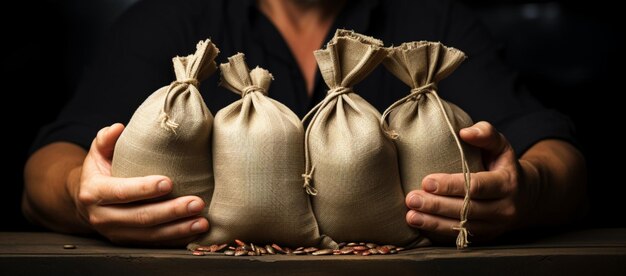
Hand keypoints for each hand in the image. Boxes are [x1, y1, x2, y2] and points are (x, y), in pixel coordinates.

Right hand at [70, 123, 208, 245]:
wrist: (85, 201)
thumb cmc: (99, 171)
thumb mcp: (98, 153)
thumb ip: (105, 139)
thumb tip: (118, 128)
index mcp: (94, 192)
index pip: (121, 192)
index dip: (144, 189)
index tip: (169, 182)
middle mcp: (102, 217)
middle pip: (140, 217)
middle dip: (171, 211)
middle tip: (196, 203)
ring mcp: (116, 234)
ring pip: (150, 235)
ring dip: (179, 229)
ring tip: (202, 222)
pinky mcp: (128, 243)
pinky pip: (155, 244)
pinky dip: (176, 240)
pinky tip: (195, 233)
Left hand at [405, 121, 538, 242]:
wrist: (524, 196)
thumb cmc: (503, 165)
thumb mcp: (501, 145)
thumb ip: (485, 133)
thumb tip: (464, 132)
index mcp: (507, 184)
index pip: (476, 186)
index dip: (450, 185)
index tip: (426, 181)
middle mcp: (504, 209)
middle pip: (466, 210)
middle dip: (436, 205)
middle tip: (411, 198)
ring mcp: (495, 227)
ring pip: (462, 227)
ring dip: (433, 223)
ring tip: (410, 216)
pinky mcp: (485, 237)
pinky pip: (460, 237)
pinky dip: (438, 233)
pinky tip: (420, 226)